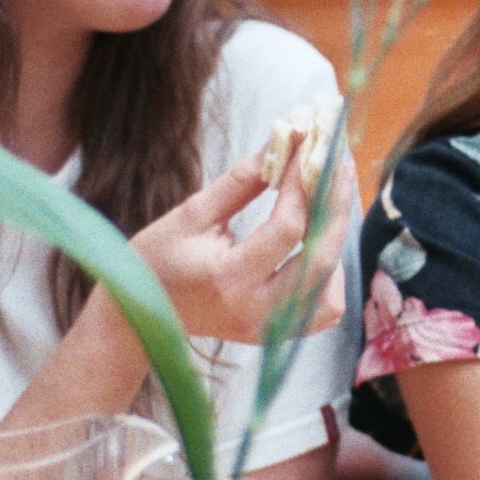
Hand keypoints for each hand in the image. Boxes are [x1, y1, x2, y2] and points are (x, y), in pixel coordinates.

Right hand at [129, 143, 347, 347]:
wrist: (138, 318)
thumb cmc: (156, 261)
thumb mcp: (191, 215)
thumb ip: (241, 181)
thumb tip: (282, 143)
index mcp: (227, 278)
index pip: (287, 228)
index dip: (302, 184)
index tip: (309, 148)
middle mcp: (253, 310)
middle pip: (321, 261)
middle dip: (336, 208)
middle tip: (340, 167)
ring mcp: (267, 330)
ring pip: (330, 294)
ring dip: (335, 248)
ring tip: (325, 210)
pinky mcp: (274, 336)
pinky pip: (323, 312)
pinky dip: (329, 279)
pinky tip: (316, 248)